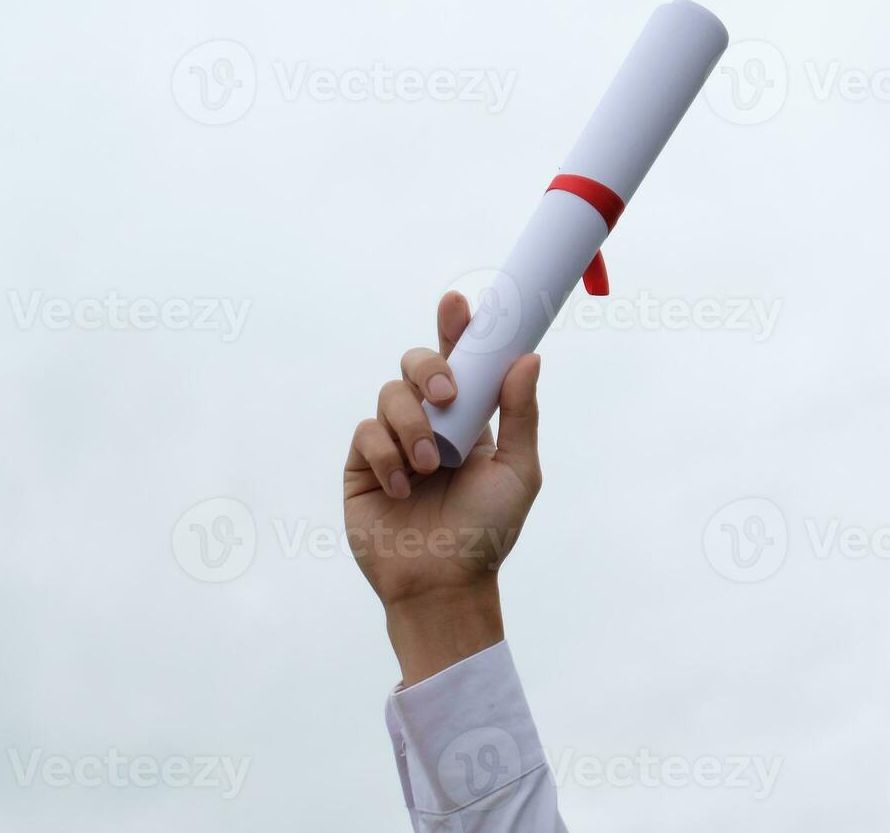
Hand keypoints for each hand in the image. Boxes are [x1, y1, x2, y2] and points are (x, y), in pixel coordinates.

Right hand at [344, 291, 543, 685]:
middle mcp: (428, 424)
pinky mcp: (361, 466)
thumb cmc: (486, 534)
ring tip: (429, 466)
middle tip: (445, 393)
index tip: (460, 305)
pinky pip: (366, 433)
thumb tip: (528, 358)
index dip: (457, 329)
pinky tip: (402, 487)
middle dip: (429, 366)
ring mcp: (392, 442)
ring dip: (411, 424)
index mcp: (468, 420)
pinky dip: (386, 455)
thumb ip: (521, 416)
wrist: (442, 584)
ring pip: (388, 394)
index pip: (460, 362)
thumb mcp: (517, 473)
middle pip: (416, 364)